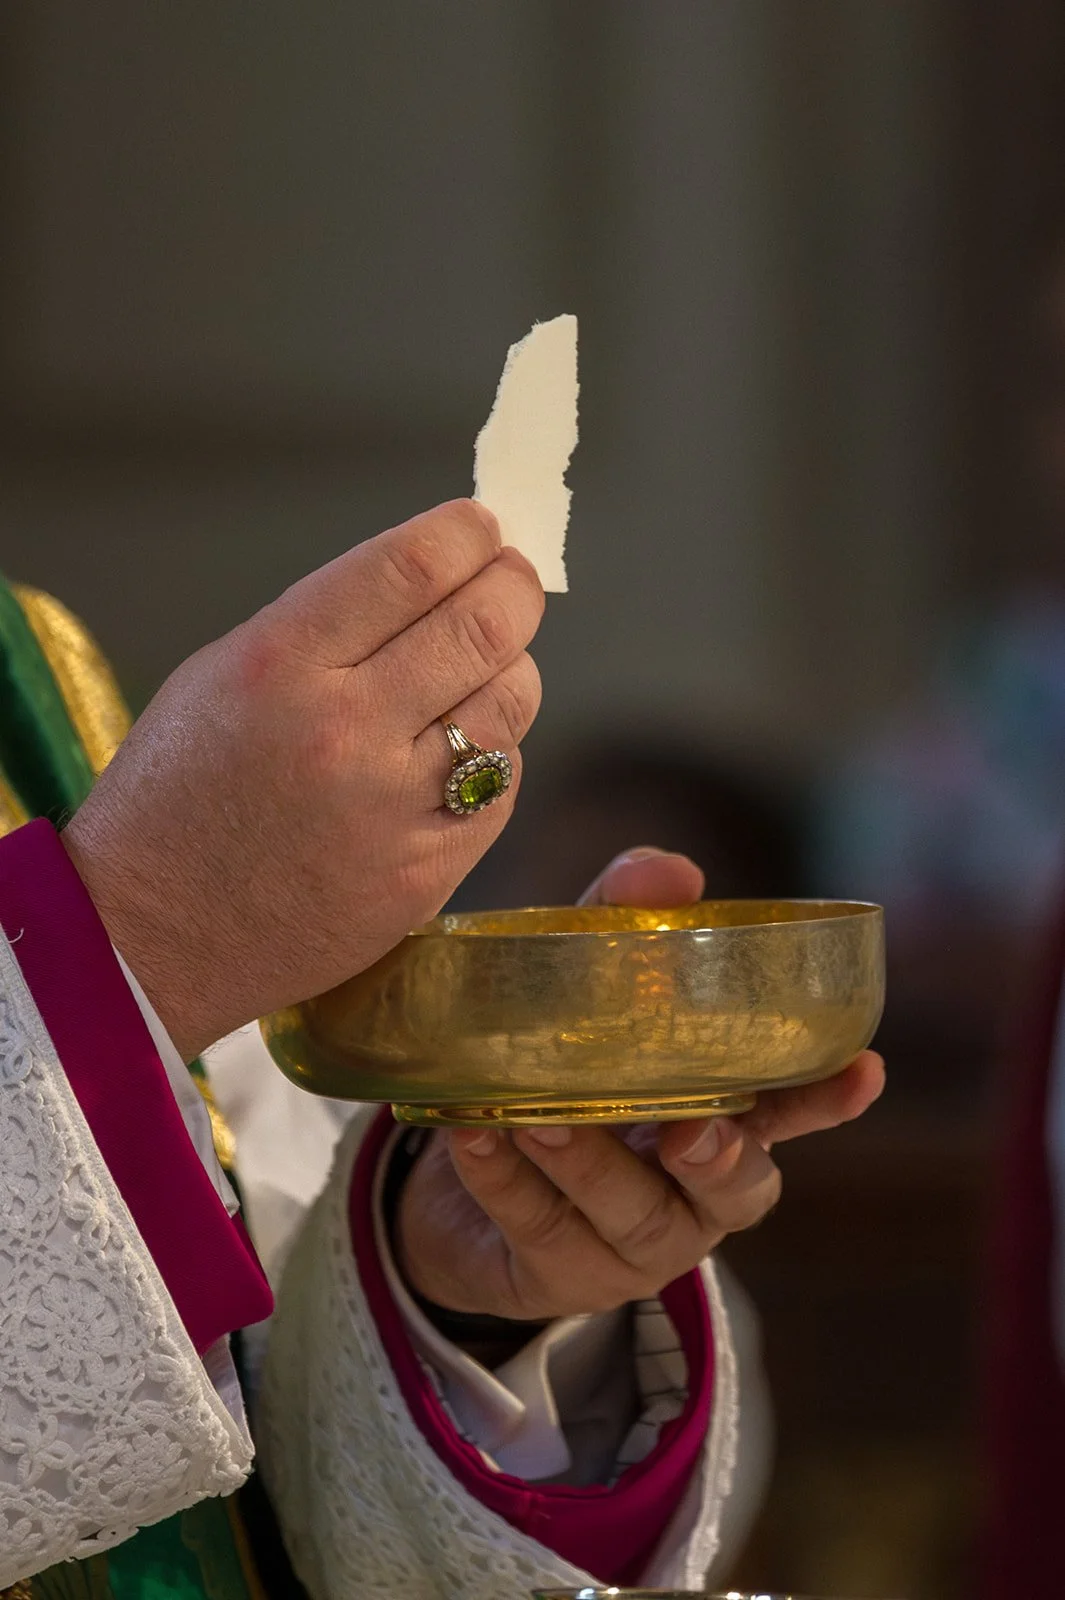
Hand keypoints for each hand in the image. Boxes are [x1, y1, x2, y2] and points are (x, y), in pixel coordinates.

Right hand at [62, 500, 544, 1058]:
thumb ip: (328, 625)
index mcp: (282, 665)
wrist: (150, 939)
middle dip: (514, 586)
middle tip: (511, 581)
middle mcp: (346, 732)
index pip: (415, 565)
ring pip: (511, 703)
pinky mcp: (427, 873)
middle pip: (488, 626)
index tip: (481, 528)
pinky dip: (491, 756)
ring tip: (476, 672)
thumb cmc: (177, 797)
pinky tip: (450, 757)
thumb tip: (436, 577)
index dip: (468, 533)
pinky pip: (501, 786)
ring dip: (507, 672)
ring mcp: (394, 810)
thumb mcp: (220, 674)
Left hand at [396, 846, 884, 1319]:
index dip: (826, 1099)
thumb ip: (624, 927)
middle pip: (734, 1191)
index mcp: (719, 1118)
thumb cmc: (554, 1066)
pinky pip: (536, 1229)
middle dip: (719, 1160)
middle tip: (691, 1128)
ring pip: (631, 1214)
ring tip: (542, 1117)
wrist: (455, 1172)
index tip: (864, 1071)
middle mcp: (693, 1192)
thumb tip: (668, 869)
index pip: (788, 1111)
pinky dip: (504, 1182)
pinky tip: (474, 1135)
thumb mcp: (585, 989)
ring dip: (591, 1163)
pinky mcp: (558, 1274)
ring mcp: (630, 1245)